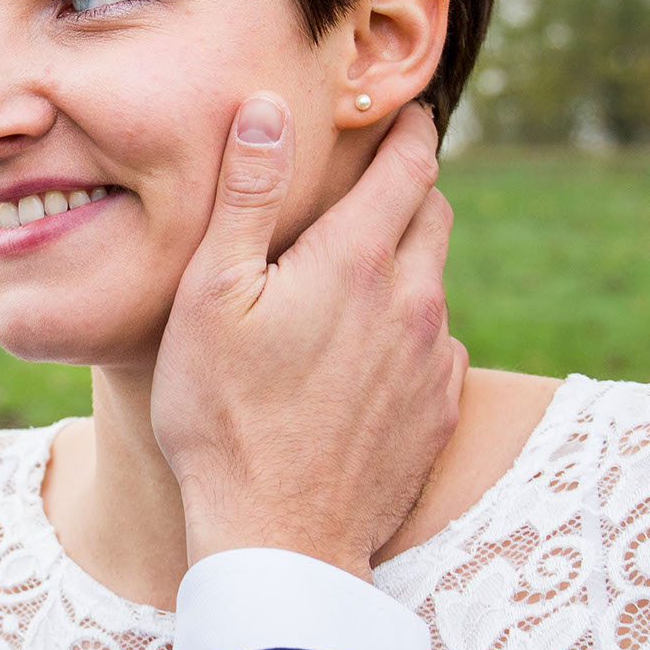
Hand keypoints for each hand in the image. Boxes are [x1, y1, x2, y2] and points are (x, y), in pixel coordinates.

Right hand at [150, 95, 467, 579]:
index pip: (411, 163)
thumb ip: (248, 195)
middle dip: (409, 189)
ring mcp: (434, 361)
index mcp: (357, 260)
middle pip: (434, 215)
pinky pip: (437, 348)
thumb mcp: (210, 295)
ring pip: (435, 282)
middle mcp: (413, 301)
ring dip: (406, 265)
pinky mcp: (439, 412)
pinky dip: (409, 333)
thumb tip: (268, 109)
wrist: (279, 540)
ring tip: (351, 278)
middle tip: (370, 185)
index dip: (408, 129)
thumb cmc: (223, 416)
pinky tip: (361, 357)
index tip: (401, 113)